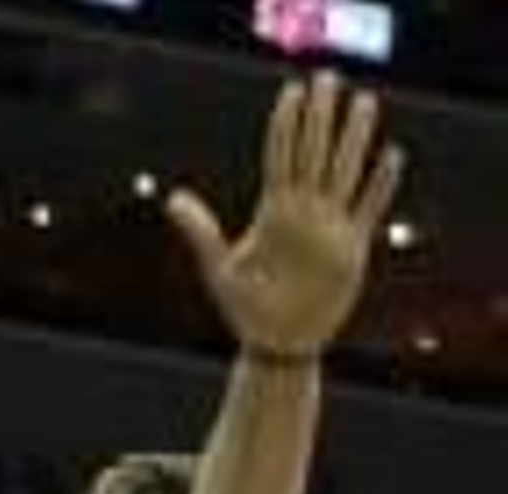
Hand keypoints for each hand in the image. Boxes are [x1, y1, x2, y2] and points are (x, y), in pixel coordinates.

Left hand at [167, 74, 402, 357]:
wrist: (278, 345)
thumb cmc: (245, 311)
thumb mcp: (220, 269)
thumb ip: (201, 232)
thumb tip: (172, 198)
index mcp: (273, 212)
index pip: (281, 156)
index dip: (286, 123)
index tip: (291, 91)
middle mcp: (303, 212)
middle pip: (315, 153)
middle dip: (321, 116)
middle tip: (328, 78)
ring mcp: (329, 227)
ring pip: (345, 171)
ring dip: (355, 138)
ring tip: (364, 102)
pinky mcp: (352, 248)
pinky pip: (369, 209)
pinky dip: (380, 185)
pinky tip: (391, 155)